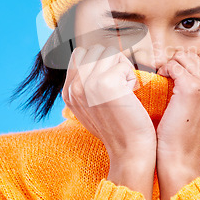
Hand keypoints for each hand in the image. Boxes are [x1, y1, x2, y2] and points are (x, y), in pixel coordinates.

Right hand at [62, 44, 156, 199]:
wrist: (130, 149)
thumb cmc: (118, 126)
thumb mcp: (92, 106)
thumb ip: (86, 84)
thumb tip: (90, 55)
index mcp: (67, 92)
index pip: (81, 54)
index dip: (100, 62)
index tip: (111, 82)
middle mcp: (74, 87)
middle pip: (96, 49)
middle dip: (112, 62)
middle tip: (120, 85)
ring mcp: (88, 84)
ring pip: (110, 52)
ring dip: (122, 68)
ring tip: (124, 90)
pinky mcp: (105, 83)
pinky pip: (123, 64)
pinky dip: (132, 78)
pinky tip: (130, 96)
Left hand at [156, 48, 199, 199]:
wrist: (181, 155)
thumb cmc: (188, 132)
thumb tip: (194, 66)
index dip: (188, 64)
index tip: (177, 75)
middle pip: (194, 56)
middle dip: (178, 63)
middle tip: (168, 76)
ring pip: (183, 58)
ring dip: (170, 66)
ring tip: (165, 79)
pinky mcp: (192, 87)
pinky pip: (173, 66)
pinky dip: (164, 70)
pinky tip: (161, 80)